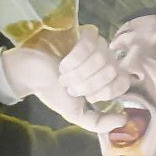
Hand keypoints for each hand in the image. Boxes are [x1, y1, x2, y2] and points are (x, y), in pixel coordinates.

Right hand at [1, 25, 128, 132]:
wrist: (31, 77)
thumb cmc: (55, 92)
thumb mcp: (77, 114)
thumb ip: (99, 122)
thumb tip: (124, 120)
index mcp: (110, 79)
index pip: (123, 83)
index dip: (104, 91)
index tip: (87, 96)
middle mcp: (108, 60)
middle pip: (111, 71)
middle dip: (87, 84)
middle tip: (71, 86)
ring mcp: (98, 44)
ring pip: (101, 58)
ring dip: (78, 72)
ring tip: (64, 76)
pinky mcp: (85, 33)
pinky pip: (89, 44)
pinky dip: (74, 58)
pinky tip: (64, 63)